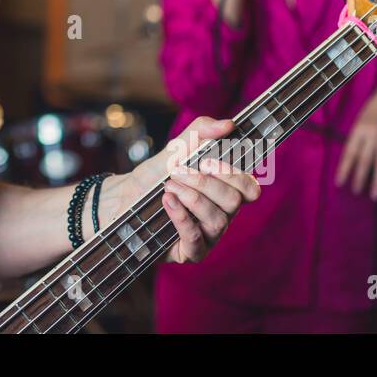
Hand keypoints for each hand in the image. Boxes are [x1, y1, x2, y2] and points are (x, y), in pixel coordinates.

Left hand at [117, 116, 260, 263]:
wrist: (125, 196)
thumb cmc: (157, 174)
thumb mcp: (176, 148)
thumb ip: (201, 132)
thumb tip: (228, 124)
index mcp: (226, 191)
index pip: (250, 188)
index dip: (235, 175)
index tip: (208, 161)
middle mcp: (223, 215)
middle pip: (234, 202)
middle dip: (205, 182)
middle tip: (179, 171)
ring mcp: (209, 236)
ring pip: (217, 220)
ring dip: (191, 197)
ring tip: (169, 185)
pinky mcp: (191, 251)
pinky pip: (196, 239)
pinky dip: (182, 217)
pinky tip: (167, 200)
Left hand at [335, 82, 376, 199]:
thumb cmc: (372, 115)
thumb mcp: (359, 123)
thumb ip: (356, 141)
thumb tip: (350, 164)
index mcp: (358, 130)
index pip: (350, 153)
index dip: (344, 168)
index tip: (340, 183)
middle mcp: (372, 134)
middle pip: (364, 159)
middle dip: (359, 177)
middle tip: (355, 192)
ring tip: (374, 195)